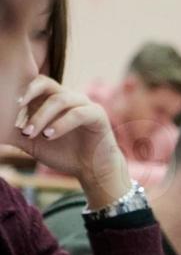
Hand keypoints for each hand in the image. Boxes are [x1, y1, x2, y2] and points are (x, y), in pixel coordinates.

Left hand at [9, 76, 131, 206]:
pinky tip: (49, 136)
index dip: (20, 89)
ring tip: (31, 133)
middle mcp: (68, 97)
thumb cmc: (64, 154)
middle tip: (15, 107)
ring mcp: (84, 104)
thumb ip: (16, 133)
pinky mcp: (97, 115)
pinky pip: (77, 114)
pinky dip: (61, 124)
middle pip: (46, 84)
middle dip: (29, 95)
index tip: (7, 104)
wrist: (92, 171)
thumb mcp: (34, 143)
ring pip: (59, 100)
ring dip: (42, 116)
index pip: (34, 83)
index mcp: (52, 100)